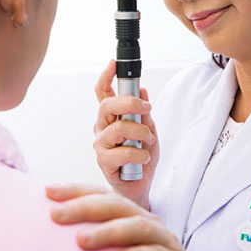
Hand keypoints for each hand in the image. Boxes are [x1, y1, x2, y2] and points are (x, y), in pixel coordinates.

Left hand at [46, 184, 209, 250]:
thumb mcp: (120, 249)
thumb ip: (98, 238)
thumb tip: (56, 234)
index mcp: (130, 215)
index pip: (101, 195)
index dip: (75, 190)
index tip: (46, 191)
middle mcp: (146, 221)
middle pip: (115, 205)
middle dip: (83, 207)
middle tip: (55, 214)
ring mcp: (163, 240)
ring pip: (135, 227)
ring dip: (107, 231)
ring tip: (81, 240)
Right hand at [93, 59, 158, 208]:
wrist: (140, 187)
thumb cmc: (141, 159)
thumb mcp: (149, 131)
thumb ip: (144, 114)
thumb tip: (142, 90)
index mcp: (111, 118)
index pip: (103, 93)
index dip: (106, 76)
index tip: (114, 63)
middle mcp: (102, 129)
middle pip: (106, 106)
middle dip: (129, 103)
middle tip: (146, 108)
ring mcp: (101, 145)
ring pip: (117, 129)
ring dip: (140, 133)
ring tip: (149, 142)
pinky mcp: (104, 163)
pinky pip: (121, 152)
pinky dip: (138, 153)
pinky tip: (144, 158)